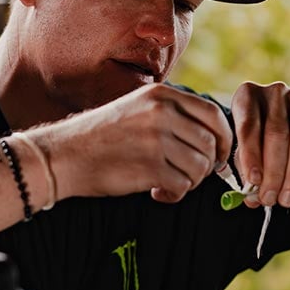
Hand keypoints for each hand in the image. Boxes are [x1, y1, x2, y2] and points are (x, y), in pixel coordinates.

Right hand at [47, 83, 232, 202]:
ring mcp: (157, 139)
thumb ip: (172, 113)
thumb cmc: (101, 136)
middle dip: (208, 165)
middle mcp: (162, 113)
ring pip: (200, 166)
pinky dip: (175, 194)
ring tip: (169, 183)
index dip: (225, 137)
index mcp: (161, 95)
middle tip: (192, 175)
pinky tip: (157, 192)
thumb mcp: (137, 107)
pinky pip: (183, 185)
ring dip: (190, 181)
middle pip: (211, 143)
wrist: (64, 155)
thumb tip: (212, 136)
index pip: (213, 113)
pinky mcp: (150, 167)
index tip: (220, 154)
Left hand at [230, 81, 289, 207]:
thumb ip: (248, 169)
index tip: (253, 182)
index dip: (250, 156)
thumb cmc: (267, 140)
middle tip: (270, 198)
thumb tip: (250, 197)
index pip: (248, 126)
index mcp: (248, 96)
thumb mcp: (251, 149)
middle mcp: (275, 91)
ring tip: (288, 198)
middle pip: (276, 134)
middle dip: (273, 172)